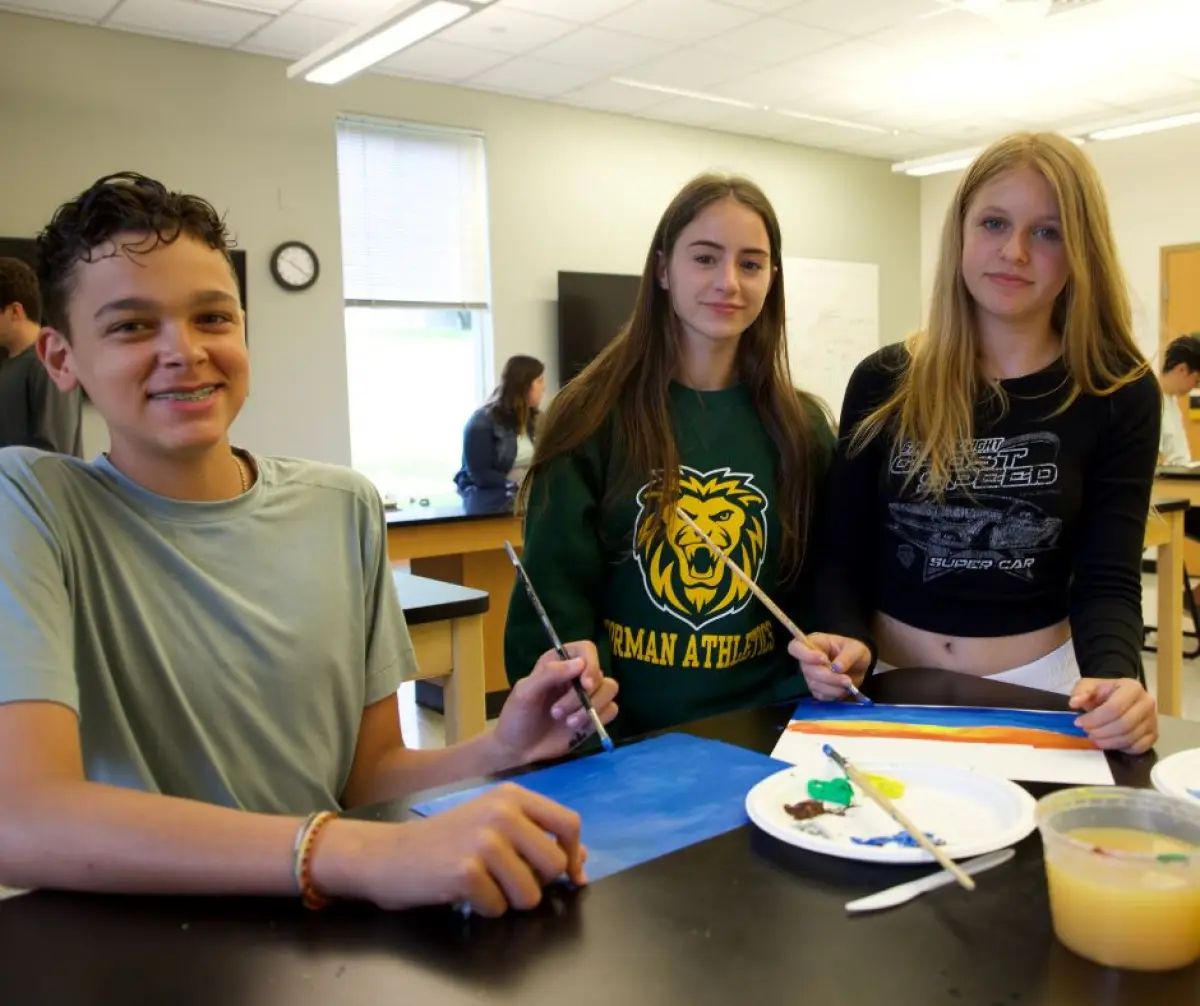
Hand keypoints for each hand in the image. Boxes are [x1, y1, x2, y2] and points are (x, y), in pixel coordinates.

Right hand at [322, 784, 586, 916]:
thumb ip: (537, 835)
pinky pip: (498, 909)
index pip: (568, 823)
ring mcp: (484, 841)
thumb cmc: (445, 841)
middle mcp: (502, 812)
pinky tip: (464, 893)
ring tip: (484, 884)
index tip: (569, 875)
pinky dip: (483, 909)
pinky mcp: (465, 872)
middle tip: (508, 880)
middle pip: (555, 864)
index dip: (573, 855)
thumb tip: (580, 858)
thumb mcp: (493, 824)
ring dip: (509, 900)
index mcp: (512, 796)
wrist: (389, 854)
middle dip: (538, 884)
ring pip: (530, 894)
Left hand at [494, 640, 618, 766]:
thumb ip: (549, 673)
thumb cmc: (517, 716)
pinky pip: (612, 710)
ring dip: (590, 709)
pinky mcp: (594, 716)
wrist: (519, 749)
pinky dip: (599, 719)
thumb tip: (580, 664)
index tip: (585, 684)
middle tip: (557, 712)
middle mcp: (576, 676)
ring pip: (609, 690)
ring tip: (568, 723)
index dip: (591, 664)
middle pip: (599, 674)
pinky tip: (577, 728)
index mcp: (559, 662)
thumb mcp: (525, 692)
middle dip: (582, 696)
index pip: (587, 650)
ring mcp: (587, 697)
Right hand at [789, 633, 870, 701]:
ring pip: (814, 684)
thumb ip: (847, 656)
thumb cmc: (854, 652)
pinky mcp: (817, 689)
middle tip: (846, 679)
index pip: (796, 647)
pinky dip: (833, 695)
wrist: (859, 668)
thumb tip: (836, 668)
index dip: (805, 655)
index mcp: (814, 643)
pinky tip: (843, 690)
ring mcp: (810, 676)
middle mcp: (807, 660)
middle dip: (828, 676)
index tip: (823, 659)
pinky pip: (820, 695)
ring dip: (833, 687)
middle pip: (807, 670)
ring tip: (849, 684)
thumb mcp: (856, 649)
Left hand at [1069, 677, 1157, 753]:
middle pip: (1124, 724)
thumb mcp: (1089, 686)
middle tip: (1087, 732)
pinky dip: (1121, 748)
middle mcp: (1147, 703)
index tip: (1079, 722)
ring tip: (1094, 738)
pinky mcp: (1154, 734)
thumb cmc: (1103, 691)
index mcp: (1133, 688)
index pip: (1115, 708)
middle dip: (1101, 732)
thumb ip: (1081, 692)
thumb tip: (1075, 703)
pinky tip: (1109, 742)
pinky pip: (1138, 747)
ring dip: (1108, 742)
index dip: (1095, 719)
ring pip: (1130, 738)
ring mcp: (1153, 720)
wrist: (1119, 696)